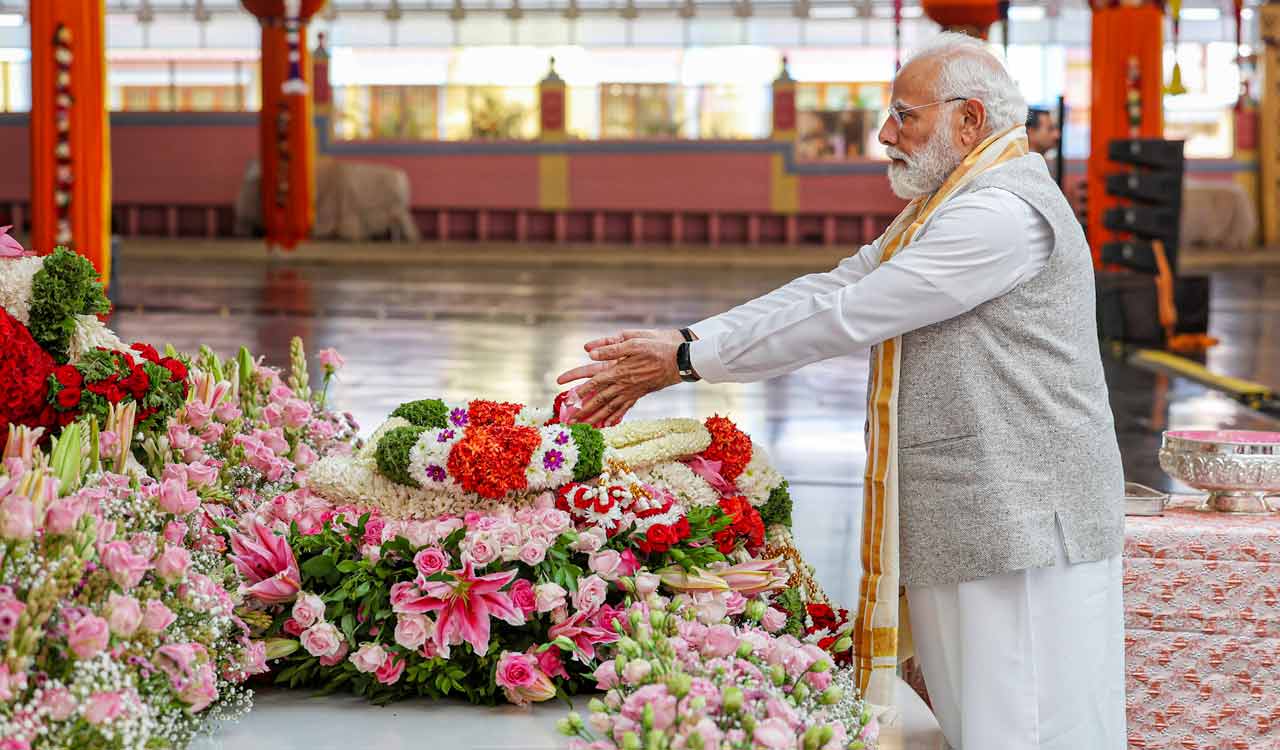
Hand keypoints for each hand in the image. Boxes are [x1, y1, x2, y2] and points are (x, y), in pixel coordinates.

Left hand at [556, 333, 683, 426]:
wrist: (680, 359)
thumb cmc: (657, 346)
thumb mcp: (633, 341)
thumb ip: (610, 348)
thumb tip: (589, 352)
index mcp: (619, 370)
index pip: (594, 382)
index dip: (580, 390)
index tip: (567, 398)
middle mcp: (624, 384)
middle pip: (599, 400)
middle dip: (584, 412)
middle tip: (571, 422)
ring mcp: (632, 391)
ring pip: (610, 408)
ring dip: (596, 418)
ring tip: (585, 427)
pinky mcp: (640, 394)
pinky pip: (624, 408)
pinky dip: (615, 417)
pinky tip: (608, 424)